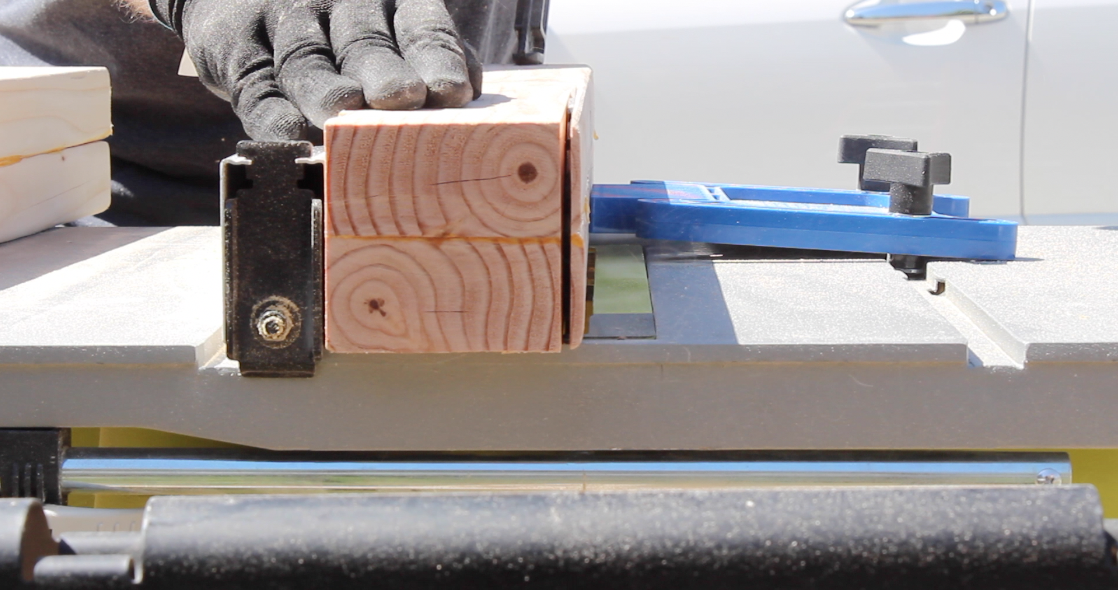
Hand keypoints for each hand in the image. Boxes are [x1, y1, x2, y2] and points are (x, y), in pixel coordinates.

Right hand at [149, 0, 482, 139]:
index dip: (438, 59)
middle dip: (386, 71)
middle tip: (403, 97)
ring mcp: (285, 21)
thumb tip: (467, 96)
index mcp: (391, 0)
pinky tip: (287, 132)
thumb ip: (427, 58)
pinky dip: (270, 112)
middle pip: (365, 42)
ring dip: (325, 87)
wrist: (241, 2)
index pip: (423, 28)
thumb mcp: (390, 27)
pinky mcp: (237, 46)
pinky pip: (256, 83)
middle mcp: (338, 2)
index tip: (452, 91)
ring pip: (307, 58)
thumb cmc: (342, 31)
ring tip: (341, 111)